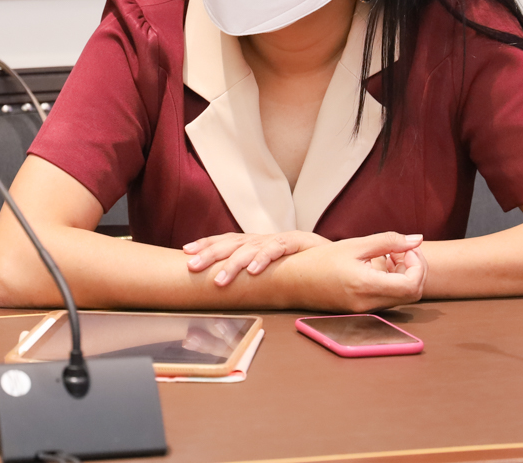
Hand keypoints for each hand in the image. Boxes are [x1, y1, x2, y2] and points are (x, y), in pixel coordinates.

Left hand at [184, 230, 329, 285]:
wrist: (336, 256)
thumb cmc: (301, 264)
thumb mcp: (273, 267)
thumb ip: (252, 270)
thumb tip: (222, 284)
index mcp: (256, 242)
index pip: (227, 239)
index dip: (207, 243)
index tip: (187, 252)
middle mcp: (265, 238)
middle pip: (233, 242)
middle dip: (211, 254)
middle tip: (192, 266)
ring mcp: (281, 239)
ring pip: (252, 247)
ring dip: (235, 263)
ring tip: (221, 279)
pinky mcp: (298, 241)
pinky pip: (279, 248)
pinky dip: (265, 258)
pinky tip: (254, 270)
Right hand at [287, 232, 428, 312]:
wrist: (293, 282)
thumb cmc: (319, 261)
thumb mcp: (355, 245)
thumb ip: (389, 241)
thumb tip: (417, 239)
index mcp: (366, 286)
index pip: (412, 285)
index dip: (418, 265)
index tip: (405, 248)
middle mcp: (369, 304)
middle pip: (412, 293)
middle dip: (414, 268)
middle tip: (399, 249)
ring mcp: (366, 310)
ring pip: (402, 296)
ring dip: (404, 274)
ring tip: (386, 254)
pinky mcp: (363, 310)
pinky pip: (389, 298)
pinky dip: (392, 282)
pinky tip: (378, 266)